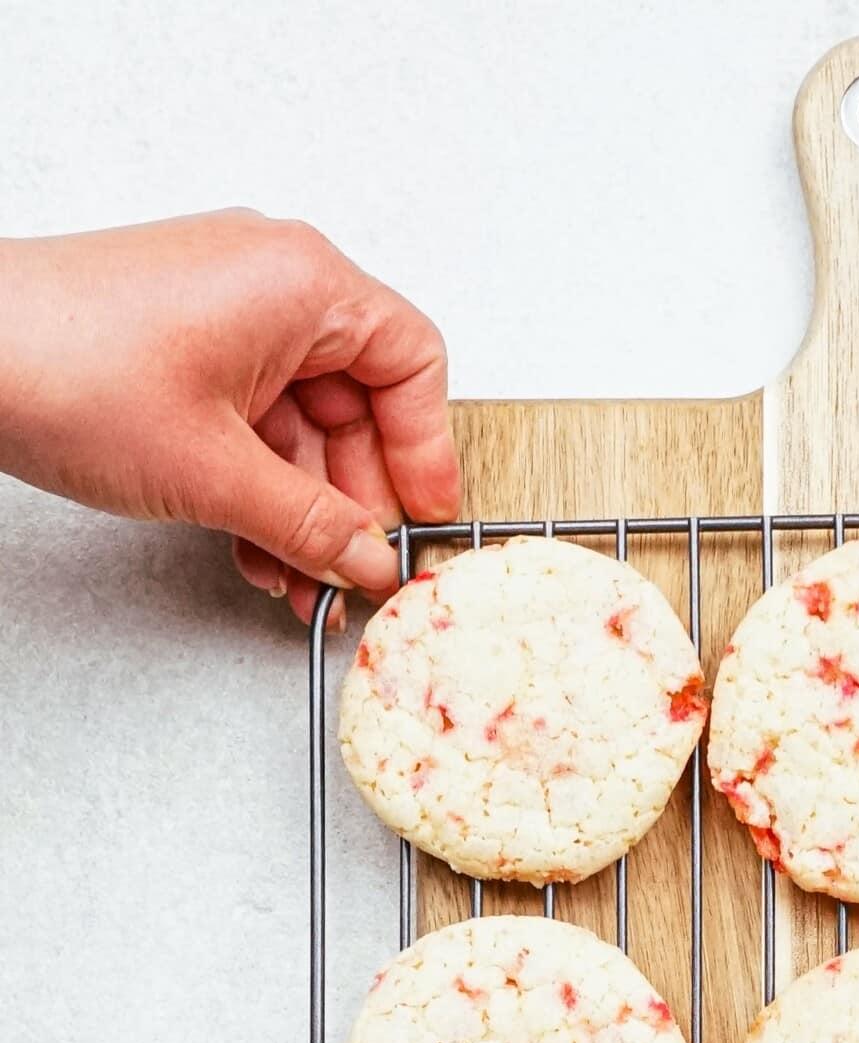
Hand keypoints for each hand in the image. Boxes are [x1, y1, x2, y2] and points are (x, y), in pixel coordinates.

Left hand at [0, 211, 459, 621]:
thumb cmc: (67, 368)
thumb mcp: (215, 472)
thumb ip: (311, 524)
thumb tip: (368, 559)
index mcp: (301, 283)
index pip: (411, 362)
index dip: (425, 451)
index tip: (422, 521)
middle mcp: (270, 283)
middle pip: (360, 401)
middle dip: (356, 498)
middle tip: (353, 569)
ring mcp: (224, 311)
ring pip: (303, 422)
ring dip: (305, 506)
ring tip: (294, 577)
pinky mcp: (183, 343)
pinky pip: (252, 418)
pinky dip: (260, 483)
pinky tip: (253, 544)